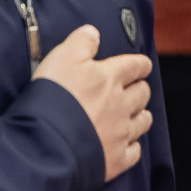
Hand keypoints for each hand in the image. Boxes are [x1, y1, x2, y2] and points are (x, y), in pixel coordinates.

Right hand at [34, 24, 153, 184]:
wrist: (48, 143)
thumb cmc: (53, 97)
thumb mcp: (61, 58)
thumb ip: (80, 42)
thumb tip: (93, 32)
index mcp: (110, 78)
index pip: (135, 66)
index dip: (140, 64)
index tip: (142, 65)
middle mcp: (121, 105)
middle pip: (142, 93)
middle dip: (141, 88)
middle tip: (136, 88)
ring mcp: (121, 133)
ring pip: (143, 121)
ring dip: (141, 115)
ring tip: (136, 113)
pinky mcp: (116, 158)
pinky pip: (134, 152)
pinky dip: (133, 146)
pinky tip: (128, 144)